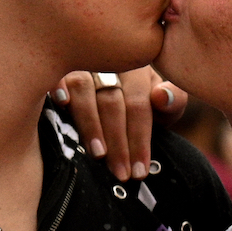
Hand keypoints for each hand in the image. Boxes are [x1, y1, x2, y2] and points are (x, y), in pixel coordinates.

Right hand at [53, 66, 185, 181]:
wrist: (119, 85)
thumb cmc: (140, 100)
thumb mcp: (163, 104)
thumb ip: (173, 101)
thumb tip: (162, 97)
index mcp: (138, 66)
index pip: (138, 104)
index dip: (139, 139)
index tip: (139, 171)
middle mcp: (109, 58)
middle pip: (111, 101)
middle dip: (117, 141)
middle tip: (121, 173)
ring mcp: (82, 60)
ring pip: (83, 89)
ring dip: (90, 124)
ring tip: (98, 155)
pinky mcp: (60, 64)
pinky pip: (58, 73)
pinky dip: (59, 86)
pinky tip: (61, 103)